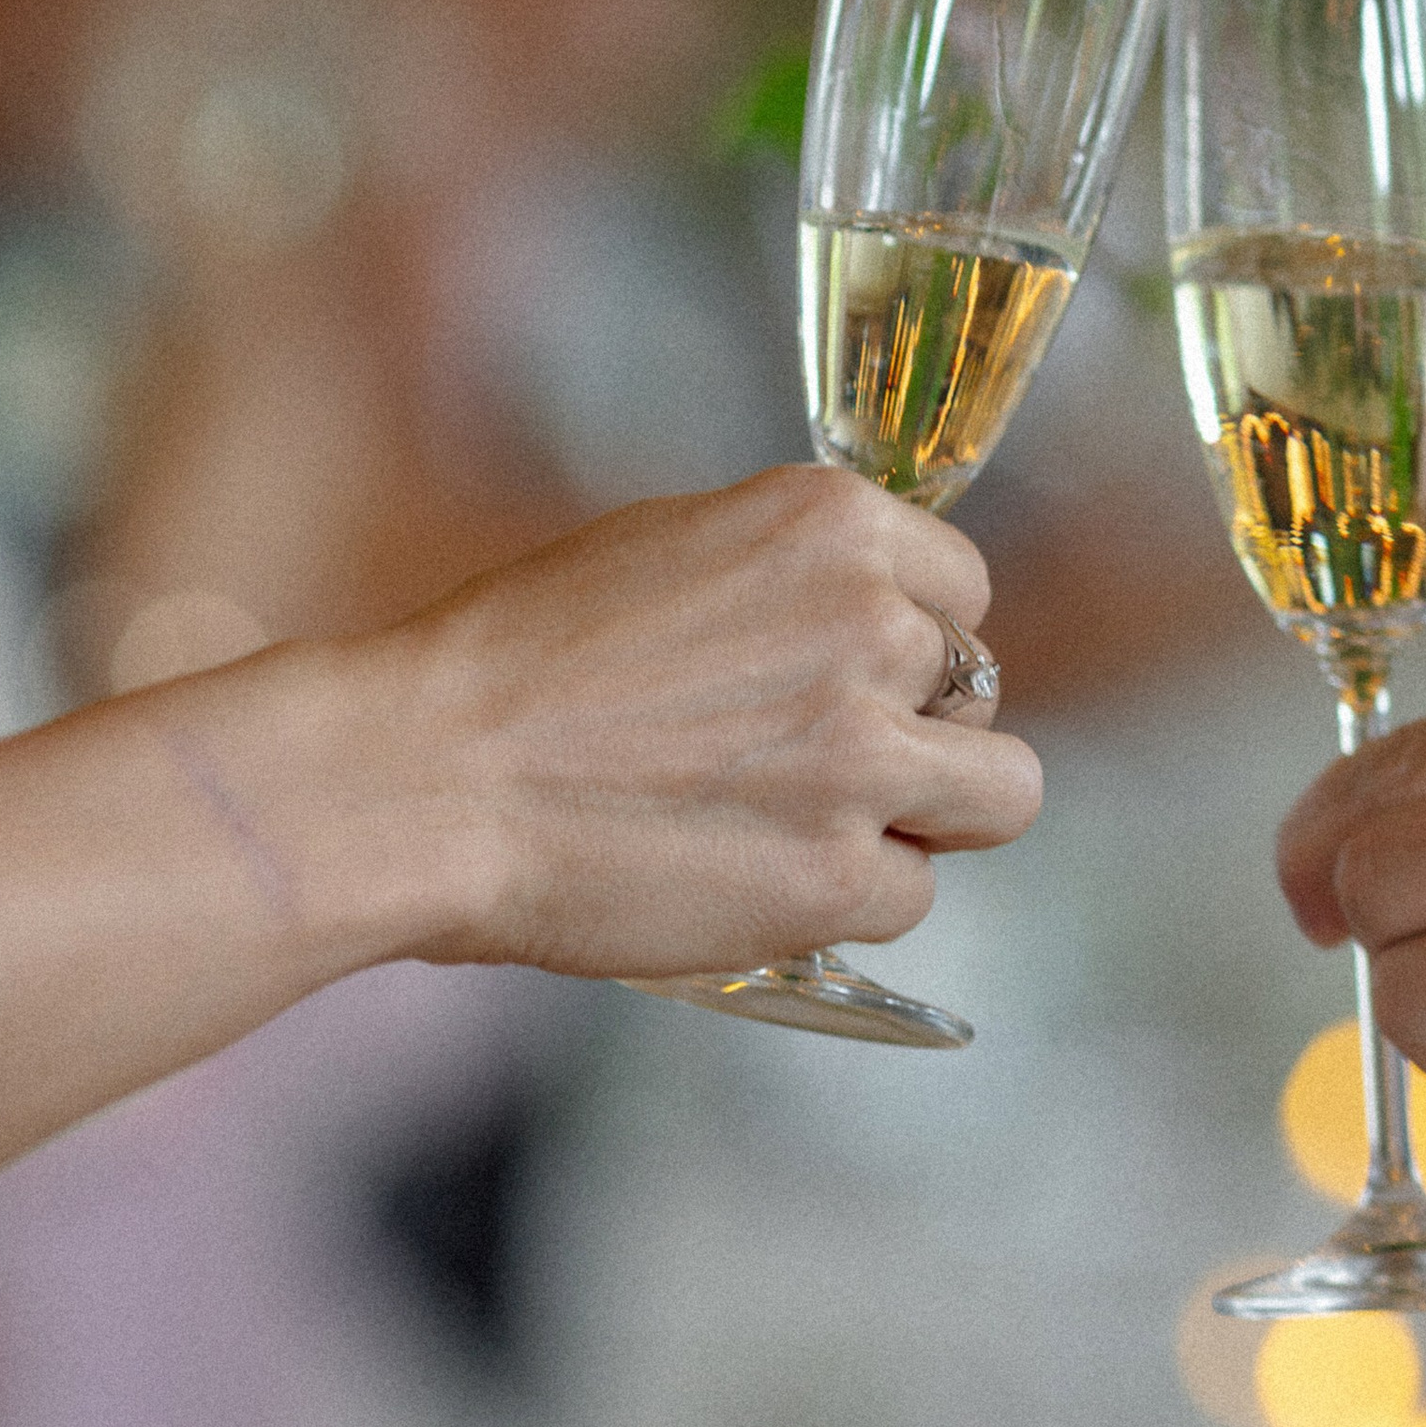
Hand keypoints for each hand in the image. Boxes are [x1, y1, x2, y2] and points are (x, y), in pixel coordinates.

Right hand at [382, 463, 1041, 981]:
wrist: (426, 776)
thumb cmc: (517, 662)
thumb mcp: (673, 549)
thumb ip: (792, 579)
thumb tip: (863, 619)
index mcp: (833, 525)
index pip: (962, 589)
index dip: (911, 642)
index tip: (852, 678)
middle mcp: (874, 626)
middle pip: (983, 690)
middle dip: (919, 729)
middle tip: (820, 764)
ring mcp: (865, 755)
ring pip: (999, 794)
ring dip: (924, 817)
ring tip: (819, 829)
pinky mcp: (842, 875)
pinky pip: (912, 895)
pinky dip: (847, 902)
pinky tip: (754, 881)